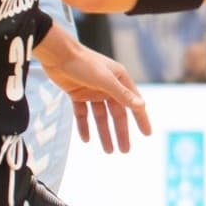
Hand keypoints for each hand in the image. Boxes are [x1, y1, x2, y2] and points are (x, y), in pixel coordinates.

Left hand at [34, 34, 148, 153]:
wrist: (58, 55)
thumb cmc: (84, 63)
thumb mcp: (105, 80)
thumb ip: (122, 94)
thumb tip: (141, 106)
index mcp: (120, 81)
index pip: (134, 104)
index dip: (141, 119)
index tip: (147, 134)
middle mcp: (108, 87)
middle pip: (117, 114)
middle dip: (121, 132)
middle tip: (125, 150)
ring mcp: (92, 91)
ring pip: (100, 117)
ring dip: (104, 133)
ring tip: (108, 151)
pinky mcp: (77, 94)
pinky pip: (83, 114)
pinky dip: (84, 126)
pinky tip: (86, 139)